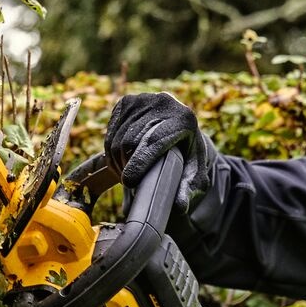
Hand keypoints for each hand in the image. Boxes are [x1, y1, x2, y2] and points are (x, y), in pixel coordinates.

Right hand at [103, 91, 220, 217]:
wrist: (183, 131)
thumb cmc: (188, 158)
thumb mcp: (195, 176)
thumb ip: (188, 191)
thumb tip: (179, 207)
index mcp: (184, 119)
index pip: (155, 141)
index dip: (139, 163)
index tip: (129, 183)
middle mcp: (164, 102)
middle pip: (132, 140)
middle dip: (126, 166)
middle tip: (129, 183)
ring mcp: (143, 99)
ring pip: (118, 137)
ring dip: (117, 160)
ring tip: (126, 174)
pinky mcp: (126, 102)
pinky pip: (110, 131)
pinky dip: (111, 149)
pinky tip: (121, 159)